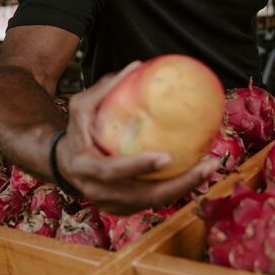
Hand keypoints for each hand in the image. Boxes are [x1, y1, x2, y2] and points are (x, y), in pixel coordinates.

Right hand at [55, 61, 219, 214]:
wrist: (64, 163)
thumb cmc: (77, 130)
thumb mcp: (82, 106)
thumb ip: (106, 88)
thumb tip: (137, 66)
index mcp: (85, 167)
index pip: (111, 171)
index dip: (138, 167)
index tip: (166, 157)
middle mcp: (98, 191)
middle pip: (142, 197)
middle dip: (177, 185)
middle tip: (205, 165)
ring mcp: (112, 204)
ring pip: (153, 203)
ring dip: (185, 188)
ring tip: (210, 166)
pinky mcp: (125, 209)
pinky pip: (154, 202)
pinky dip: (177, 189)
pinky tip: (198, 171)